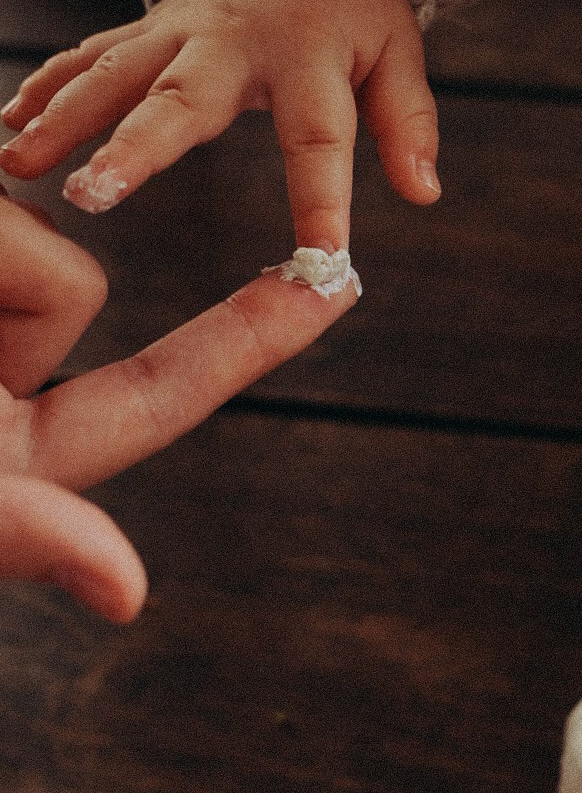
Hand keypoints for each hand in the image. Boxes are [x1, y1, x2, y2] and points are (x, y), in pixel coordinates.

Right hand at [0, 0, 440, 249]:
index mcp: (307, 55)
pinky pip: (90, 56)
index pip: (319, 135)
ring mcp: (178, 32)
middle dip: (135, 144)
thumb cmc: (353, 12)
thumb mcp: (397, 54)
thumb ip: (407, 122)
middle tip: (94, 193)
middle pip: (183, 97)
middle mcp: (232, 42)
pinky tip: (8, 125)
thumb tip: (425, 193)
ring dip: (64, 115)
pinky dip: (46, 86)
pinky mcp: (146, 32)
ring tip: (20, 163)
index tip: (322, 261)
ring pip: (115, 72)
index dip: (321, 197)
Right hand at [0, 195, 357, 621]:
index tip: (338, 286)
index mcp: (10, 452)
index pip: (156, 393)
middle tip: (38, 295)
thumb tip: (128, 596)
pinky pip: (0, 196)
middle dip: (8, 273)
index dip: (248, 343)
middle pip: (74, 292)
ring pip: (32, 235)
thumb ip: (22, 532)